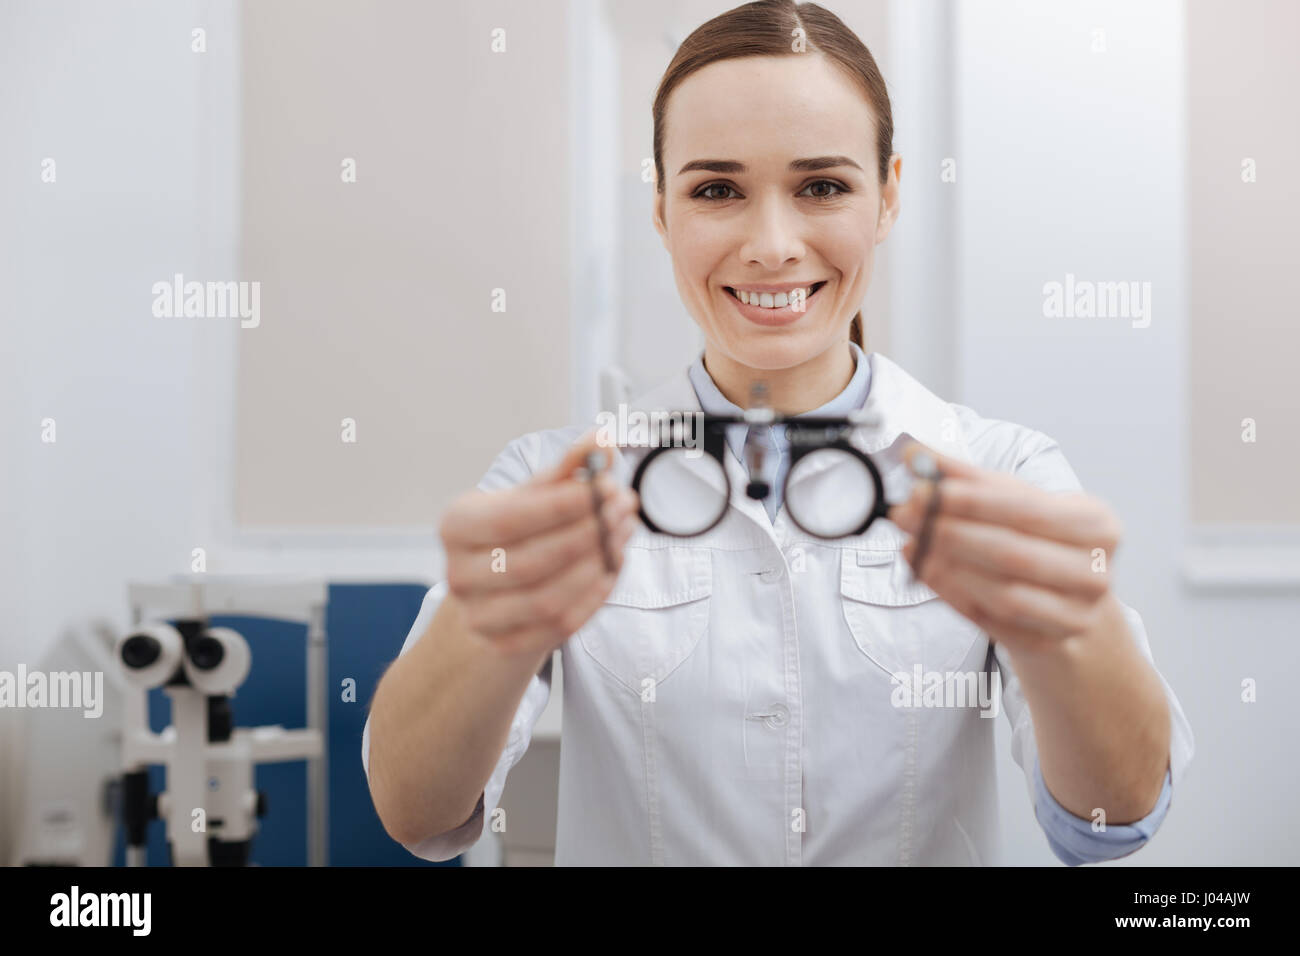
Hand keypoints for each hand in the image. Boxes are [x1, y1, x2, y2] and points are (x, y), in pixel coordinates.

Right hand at [439, 430, 640, 657]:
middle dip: (587, 533)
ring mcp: (479, 615)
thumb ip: (569, 467)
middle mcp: (458, 573)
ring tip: (623, 532)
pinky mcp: (505, 644)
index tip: (605, 486)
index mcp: (457, 525)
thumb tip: (602, 441)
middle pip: (530, 561)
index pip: (509, 519)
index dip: (561, 505)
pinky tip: (612, 567)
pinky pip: (559, 626)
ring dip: (595, 565)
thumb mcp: (537, 494)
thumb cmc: (518, 532)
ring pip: (546, 599)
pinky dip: (593, 597)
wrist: (498, 588)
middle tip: (624, 506)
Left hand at [886, 440, 1122, 654]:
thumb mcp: (1014, 503)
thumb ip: (968, 478)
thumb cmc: (1039, 542)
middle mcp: (1094, 570)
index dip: (969, 499)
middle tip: (904, 514)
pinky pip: (991, 621)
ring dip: (947, 567)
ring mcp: (1076, 614)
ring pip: (1002, 592)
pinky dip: (952, 595)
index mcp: (1095, 523)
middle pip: (1011, 551)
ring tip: (911, 544)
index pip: (1025, 507)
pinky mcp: (1050, 644)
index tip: (921, 486)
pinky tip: (925, 571)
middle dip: (949, 532)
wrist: (1069, 606)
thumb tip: (914, 454)